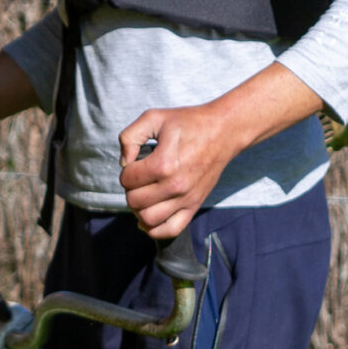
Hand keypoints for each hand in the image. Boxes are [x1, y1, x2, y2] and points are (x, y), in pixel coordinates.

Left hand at [117, 103, 236, 238]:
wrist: (223, 131)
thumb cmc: (188, 123)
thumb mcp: (154, 117)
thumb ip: (130, 137)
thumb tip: (124, 163)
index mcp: (163, 164)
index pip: (127, 180)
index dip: (125, 171)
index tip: (134, 164)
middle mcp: (175, 185)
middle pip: (134, 202)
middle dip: (130, 190)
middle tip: (138, 179)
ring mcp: (186, 198)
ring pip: (148, 220)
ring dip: (139, 209)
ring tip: (144, 195)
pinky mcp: (194, 205)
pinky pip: (170, 230)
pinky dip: (155, 230)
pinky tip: (149, 218)